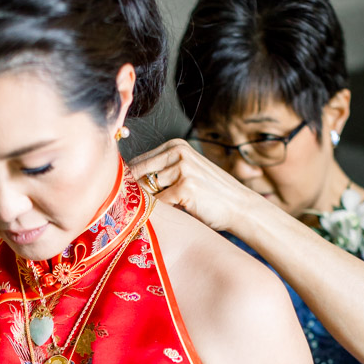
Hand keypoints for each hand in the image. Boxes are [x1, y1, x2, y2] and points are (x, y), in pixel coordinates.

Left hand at [130, 139, 269, 235]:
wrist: (239, 206)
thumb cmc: (210, 194)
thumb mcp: (186, 173)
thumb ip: (161, 173)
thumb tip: (126, 184)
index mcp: (175, 146)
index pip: (138, 162)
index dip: (129, 181)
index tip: (124, 196)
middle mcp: (178, 152)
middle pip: (138, 173)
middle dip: (133, 192)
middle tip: (130, 208)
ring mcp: (182, 168)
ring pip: (147, 189)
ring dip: (147, 204)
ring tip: (156, 213)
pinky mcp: (186, 187)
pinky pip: (159, 203)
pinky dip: (160, 213)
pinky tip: (169, 217)